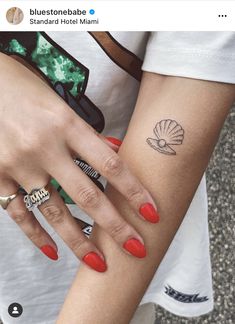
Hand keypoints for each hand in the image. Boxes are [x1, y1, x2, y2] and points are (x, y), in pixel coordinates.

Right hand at [0, 53, 158, 271]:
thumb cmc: (24, 88)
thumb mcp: (61, 103)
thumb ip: (87, 133)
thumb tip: (115, 151)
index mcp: (66, 124)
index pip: (110, 165)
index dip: (134, 191)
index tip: (151, 213)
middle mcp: (45, 148)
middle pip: (87, 196)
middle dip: (115, 227)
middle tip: (136, 248)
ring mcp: (19, 165)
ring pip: (54, 212)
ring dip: (79, 242)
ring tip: (99, 263)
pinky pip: (19, 213)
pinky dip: (36, 235)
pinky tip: (53, 251)